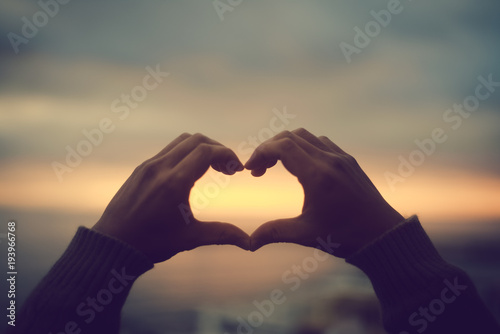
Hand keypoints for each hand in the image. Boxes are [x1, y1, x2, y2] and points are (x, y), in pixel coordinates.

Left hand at [92, 133, 250, 262]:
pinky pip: (168, 150)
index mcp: (175, 182)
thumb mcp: (190, 238)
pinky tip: (190, 172)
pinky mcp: (141, 169)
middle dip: (217, 149)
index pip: (207, 151)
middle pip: (196, 140)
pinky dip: (185, 153)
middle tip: (228, 168)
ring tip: (212, 168)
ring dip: (201, 148)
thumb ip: (222, 234)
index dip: (227, 154)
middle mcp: (161, 167)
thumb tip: (249, 243)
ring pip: (181, 141)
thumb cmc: (152, 243)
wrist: (113, 245)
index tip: (237, 169)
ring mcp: (148, 166)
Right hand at [245, 128, 404, 257]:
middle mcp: (330, 160)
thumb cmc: (345, 236)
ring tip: (276, 166)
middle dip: (269, 148)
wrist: (383, 236)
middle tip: (259, 169)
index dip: (261, 153)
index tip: (250, 169)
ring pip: (306, 136)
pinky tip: (300, 165)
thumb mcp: (306, 234)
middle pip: (290, 136)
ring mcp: (341, 158)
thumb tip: (249, 242)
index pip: (282, 147)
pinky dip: (304, 147)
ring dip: (286, 145)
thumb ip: (274, 232)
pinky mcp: (349, 161)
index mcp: (317, 175)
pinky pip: (321, 143)